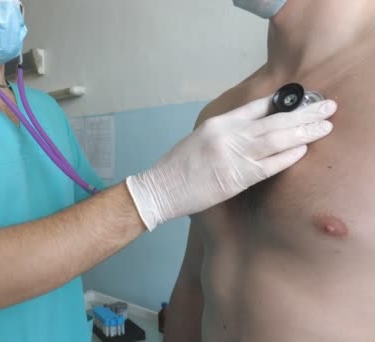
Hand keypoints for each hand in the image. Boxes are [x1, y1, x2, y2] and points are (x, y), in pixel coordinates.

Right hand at [126, 96, 336, 230]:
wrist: (160, 188)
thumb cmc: (178, 167)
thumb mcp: (200, 138)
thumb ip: (225, 132)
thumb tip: (253, 129)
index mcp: (217, 123)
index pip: (256, 107)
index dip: (283, 102)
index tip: (304, 99)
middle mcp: (226, 135)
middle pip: (273, 120)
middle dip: (303, 114)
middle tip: (326, 107)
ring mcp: (232, 155)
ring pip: (275, 139)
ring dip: (303, 132)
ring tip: (324, 126)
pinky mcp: (235, 177)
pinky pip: (268, 165)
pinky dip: (287, 156)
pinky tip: (303, 149)